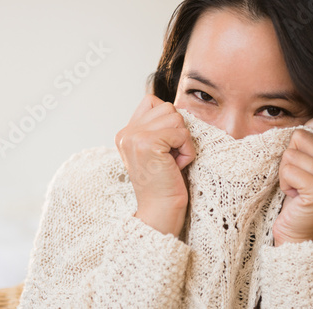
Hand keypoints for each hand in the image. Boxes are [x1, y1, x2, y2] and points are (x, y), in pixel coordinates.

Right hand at [115, 94, 195, 236]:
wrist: (160, 211)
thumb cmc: (165, 182)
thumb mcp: (157, 150)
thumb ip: (157, 128)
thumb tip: (178, 108)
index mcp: (125, 133)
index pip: (152, 101)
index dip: (168, 122)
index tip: (164, 149)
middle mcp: (126, 133)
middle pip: (167, 108)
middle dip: (177, 132)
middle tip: (169, 158)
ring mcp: (134, 137)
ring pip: (176, 118)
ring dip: (183, 141)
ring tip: (172, 161)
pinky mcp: (148, 143)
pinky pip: (182, 134)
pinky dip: (187, 151)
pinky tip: (176, 166)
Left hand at [272, 116, 312, 245]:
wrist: (297, 236)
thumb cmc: (296, 199)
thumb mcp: (304, 167)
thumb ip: (308, 145)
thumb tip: (302, 121)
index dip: (305, 133)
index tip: (300, 155)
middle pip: (301, 136)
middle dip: (289, 158)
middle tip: (297, 180)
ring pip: (291, 155)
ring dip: (285, 174)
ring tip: (296, 190)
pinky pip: (289, 170)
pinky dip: (284, 183)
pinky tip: (294, 196)